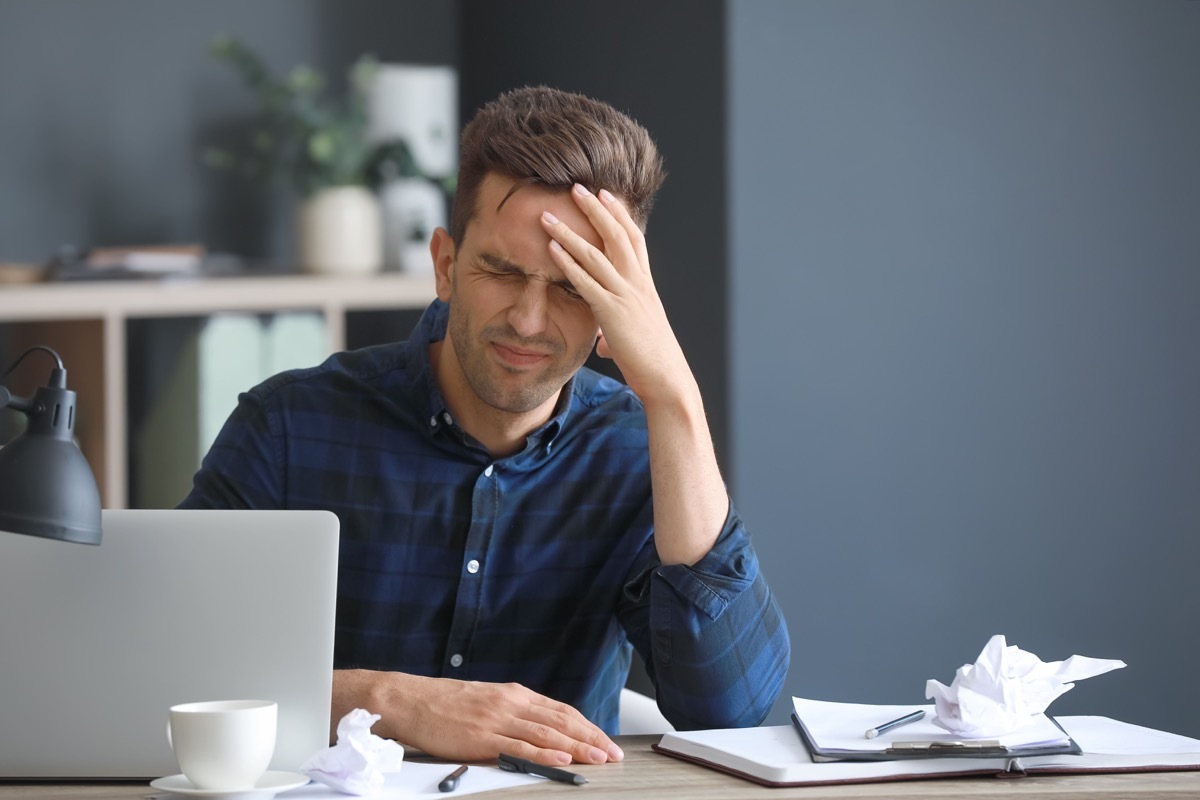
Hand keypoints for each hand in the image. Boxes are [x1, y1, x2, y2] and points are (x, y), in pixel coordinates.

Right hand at [332, 670, 622, 765]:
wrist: (410, 700)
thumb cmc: (444, 703)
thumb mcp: (488, 700)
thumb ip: (515, 712)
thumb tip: (542, 728)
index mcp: (514, 693)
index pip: (561, 710)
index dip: (587, 726)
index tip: (606, 740)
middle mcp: (511, 702)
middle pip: (561, 721)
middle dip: (591, 737)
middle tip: (613, 753)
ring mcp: (497, 719)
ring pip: (546, 734)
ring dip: (576, 747)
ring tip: (597, 758)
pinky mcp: (482, 736)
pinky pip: (518, 746)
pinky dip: (543, 754)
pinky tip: (561, 759)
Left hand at [540, 183, 693, 405]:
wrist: (667, 379)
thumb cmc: (652, 363)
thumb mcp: (633, 340)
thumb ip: (615, 333)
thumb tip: (603, 342)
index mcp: (646, 286)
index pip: (634, 239)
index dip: (620, 214)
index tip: (606, 194)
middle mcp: (638, 284)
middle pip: (617, 234)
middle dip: (596, 209)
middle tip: (577, 188)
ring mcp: (626, 295)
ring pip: (597, 253)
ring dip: (570, 231)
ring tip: (548, 214)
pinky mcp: (612, 312)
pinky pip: (586, 281)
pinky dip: (567, 262)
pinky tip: (551, 248)